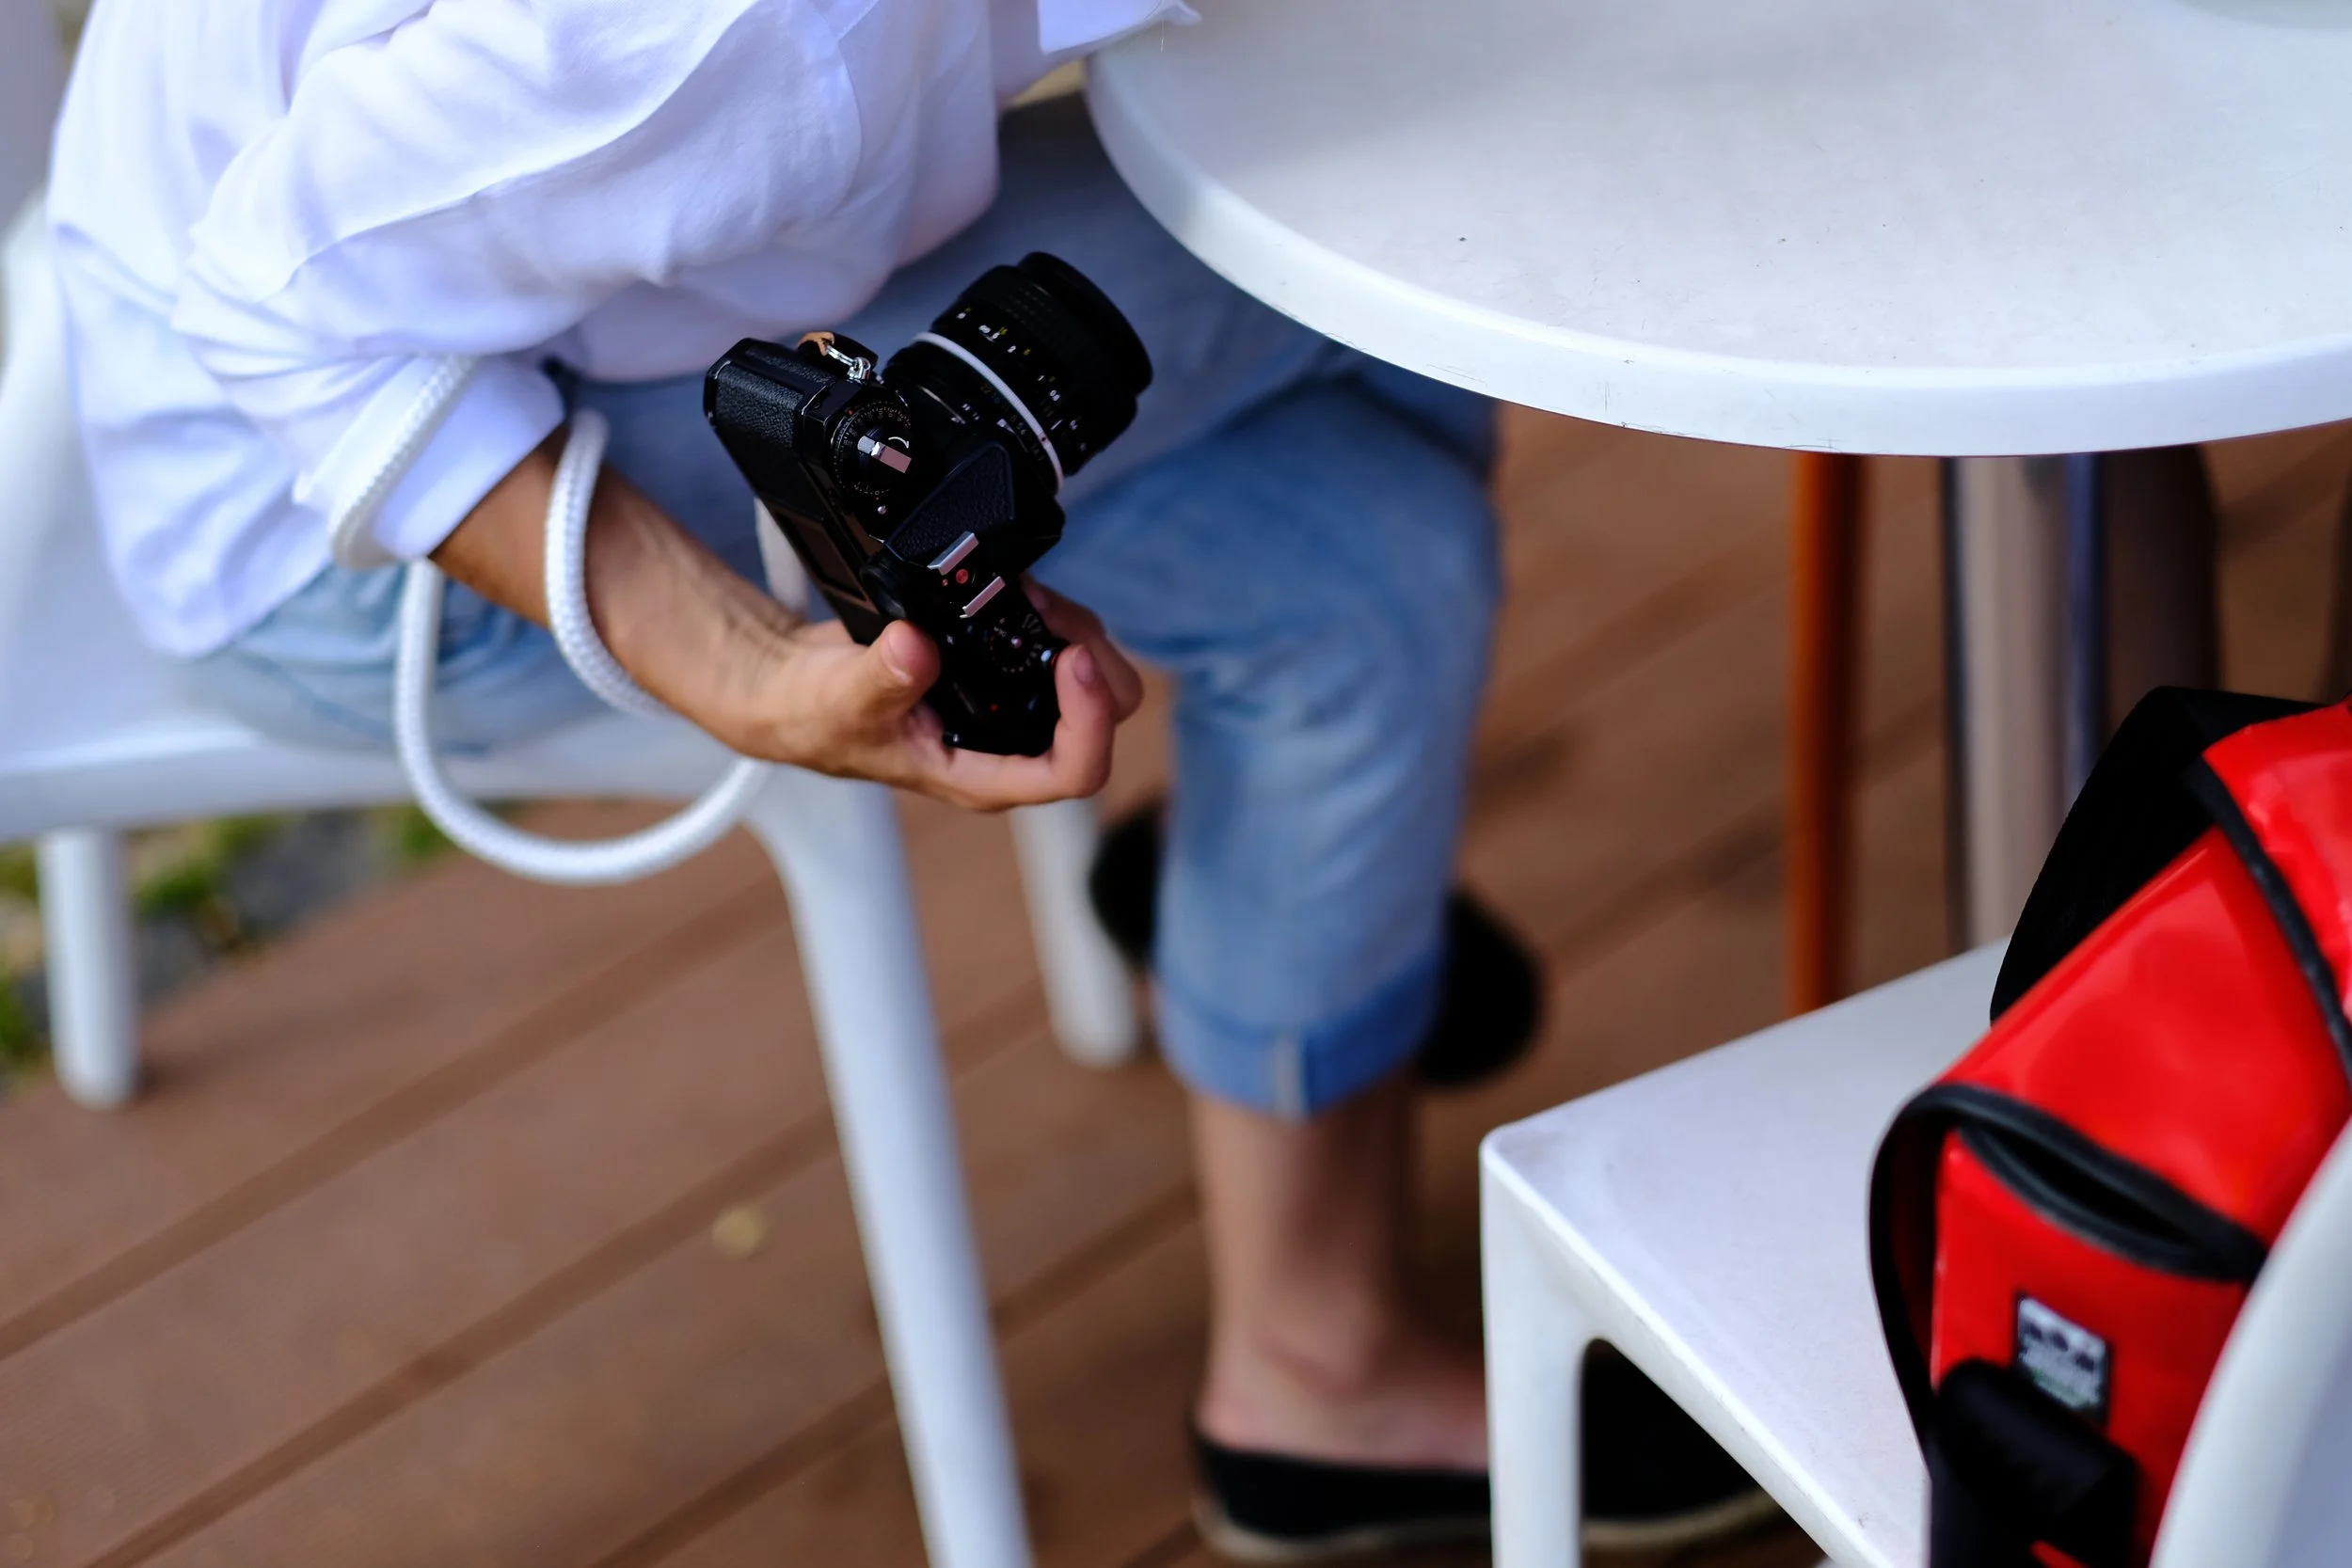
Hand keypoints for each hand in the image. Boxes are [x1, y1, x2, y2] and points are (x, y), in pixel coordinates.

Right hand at [734, 579, 1144, 809]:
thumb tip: (917, 646)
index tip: (1071, 661)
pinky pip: (1059, 640)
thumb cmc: (821, 716)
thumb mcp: (841, 700)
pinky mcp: (1008, 669)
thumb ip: (880, 678)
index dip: (1088, 721)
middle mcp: (1013, 747)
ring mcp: (1015, 708)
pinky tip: (1020, 588)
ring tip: (1030, 593)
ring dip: (1073, 628)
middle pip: (1104, 717)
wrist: (800, 690)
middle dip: (1090, 657)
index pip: (1073, 772)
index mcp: (984, 776)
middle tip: (1047, 612)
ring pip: (1093, 675)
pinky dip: (1051, 612)